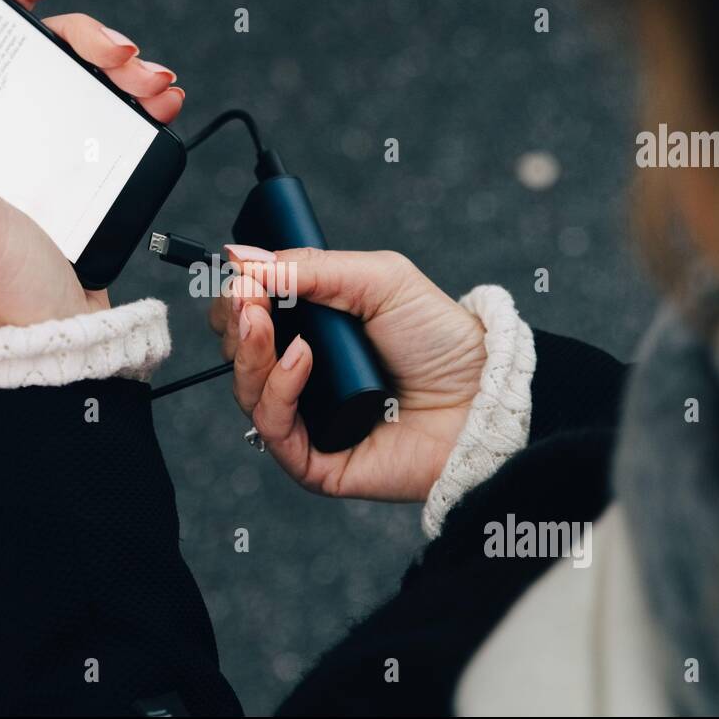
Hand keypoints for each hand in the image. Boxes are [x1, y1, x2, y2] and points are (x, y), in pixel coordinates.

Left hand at [0, 0, 184, 330]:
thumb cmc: (3, 287)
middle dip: (90, 37)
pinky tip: (161, 104)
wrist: (63, 340)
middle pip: (46, 51)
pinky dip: (141, 103)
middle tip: (121, 55)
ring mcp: (41, 154)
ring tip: (153, 86)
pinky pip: (114, 120)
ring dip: (126, 69)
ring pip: (85, 81)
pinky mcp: (79, 176)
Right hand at [209, 247, 486, 501]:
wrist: (482, 395)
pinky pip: (274, 430)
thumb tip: (241, 257)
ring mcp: (307, 421)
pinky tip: (300, 359)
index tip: (241, 278)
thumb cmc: (440, 340)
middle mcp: (302, 378)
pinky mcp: (315, 461)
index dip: (236, 299)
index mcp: (311, 334)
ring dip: (249, 353)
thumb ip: (311, 267)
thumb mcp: (378, 280)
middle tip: (247, 297)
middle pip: (238, 355)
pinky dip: (279, 390)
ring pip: (247, 392)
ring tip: (264, 323)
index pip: (249, 319)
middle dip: (235, 322)